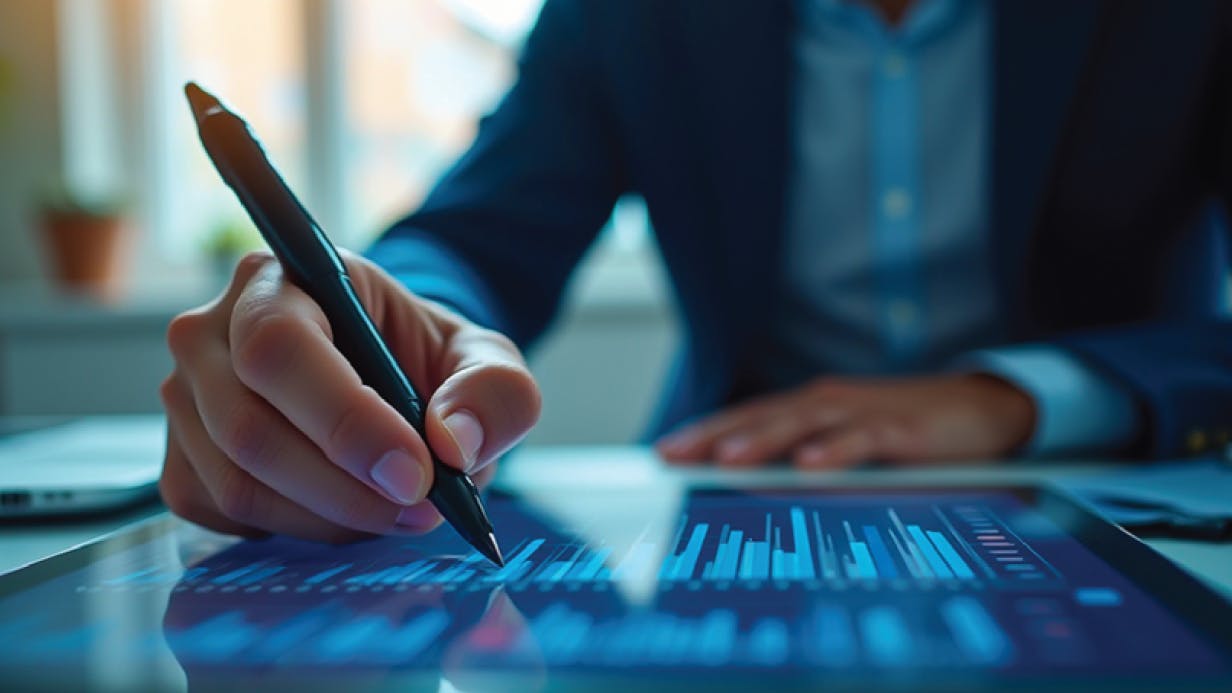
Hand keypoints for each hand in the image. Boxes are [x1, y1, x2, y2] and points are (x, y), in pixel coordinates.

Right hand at [159, 250, 540, 541]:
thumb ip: (495, 391)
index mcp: (283, 278)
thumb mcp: (487, 359)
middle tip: (421, 507)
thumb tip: (454, 442)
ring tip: (398, 511)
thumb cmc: (426, 359)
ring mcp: (185, 398)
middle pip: (250, 429)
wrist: (392, 379)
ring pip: (238, 485)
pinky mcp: (181, 461)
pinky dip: (298, 531)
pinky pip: (225, 517)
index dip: (345, 420)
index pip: (279, 347)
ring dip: (330, 518)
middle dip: (346, 487)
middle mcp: (211, 331)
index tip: (416, 473)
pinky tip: (348, 511)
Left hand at [655, 374, 1034, 468]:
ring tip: (726, 460)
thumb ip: (810, 466)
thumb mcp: (851, 449)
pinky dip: (835, 451)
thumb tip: (760, 494)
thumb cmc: (910, 433)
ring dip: (763, 440)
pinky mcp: (902, 429)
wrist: (987, 409)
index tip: (664, 452)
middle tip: (673, 455)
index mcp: (812, 409)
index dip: (706, 432)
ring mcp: (863, 413)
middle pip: (762, 418)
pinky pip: (863, 439)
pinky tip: (810, 466)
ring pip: (803, 424)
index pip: (748, 419)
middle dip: (715, 436)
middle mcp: (829, 404)